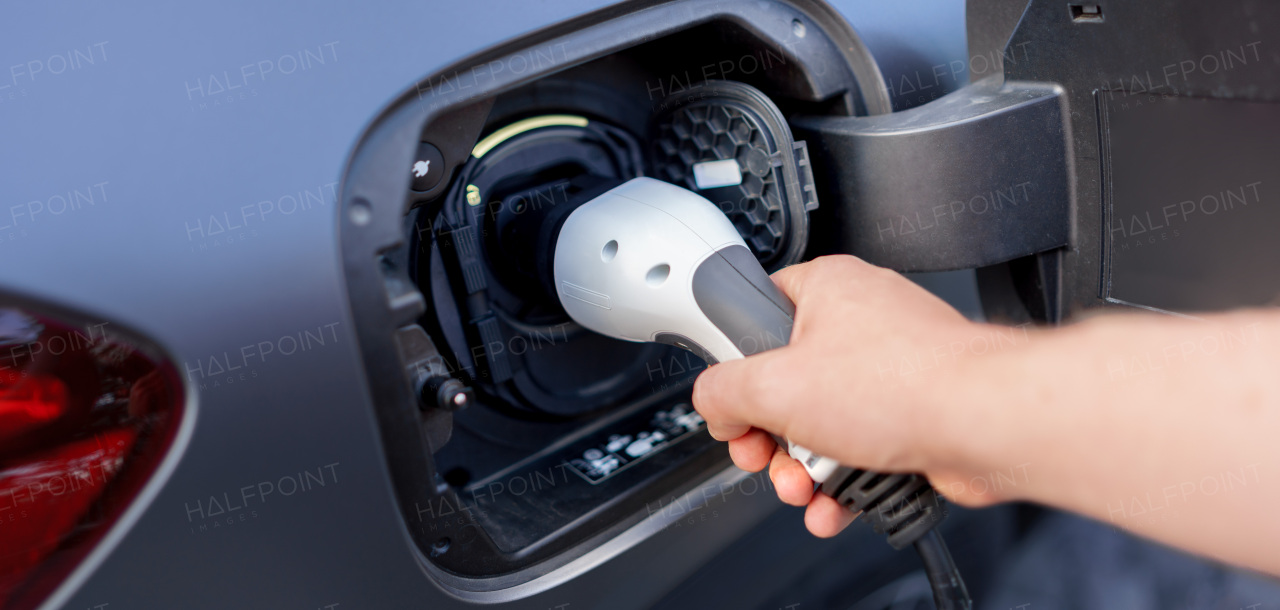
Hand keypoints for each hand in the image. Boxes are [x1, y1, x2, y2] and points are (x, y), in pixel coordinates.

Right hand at [691, 255, 996, 536]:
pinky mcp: (917, 408)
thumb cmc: (907, 385)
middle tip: (765, 456)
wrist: (989, 424)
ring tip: (805, 488)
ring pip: (824, 420)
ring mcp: (893, 365)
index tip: (731, 400)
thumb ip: (722, 391)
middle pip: (786, 380)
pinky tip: (837, 502)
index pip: (755, 310)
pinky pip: (864, 444)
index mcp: (826, 287)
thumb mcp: (774, 387)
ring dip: (805, 467)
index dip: (735, 364)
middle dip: (771, 436)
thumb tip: (714, 404)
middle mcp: (862, 319)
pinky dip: (847, 477)